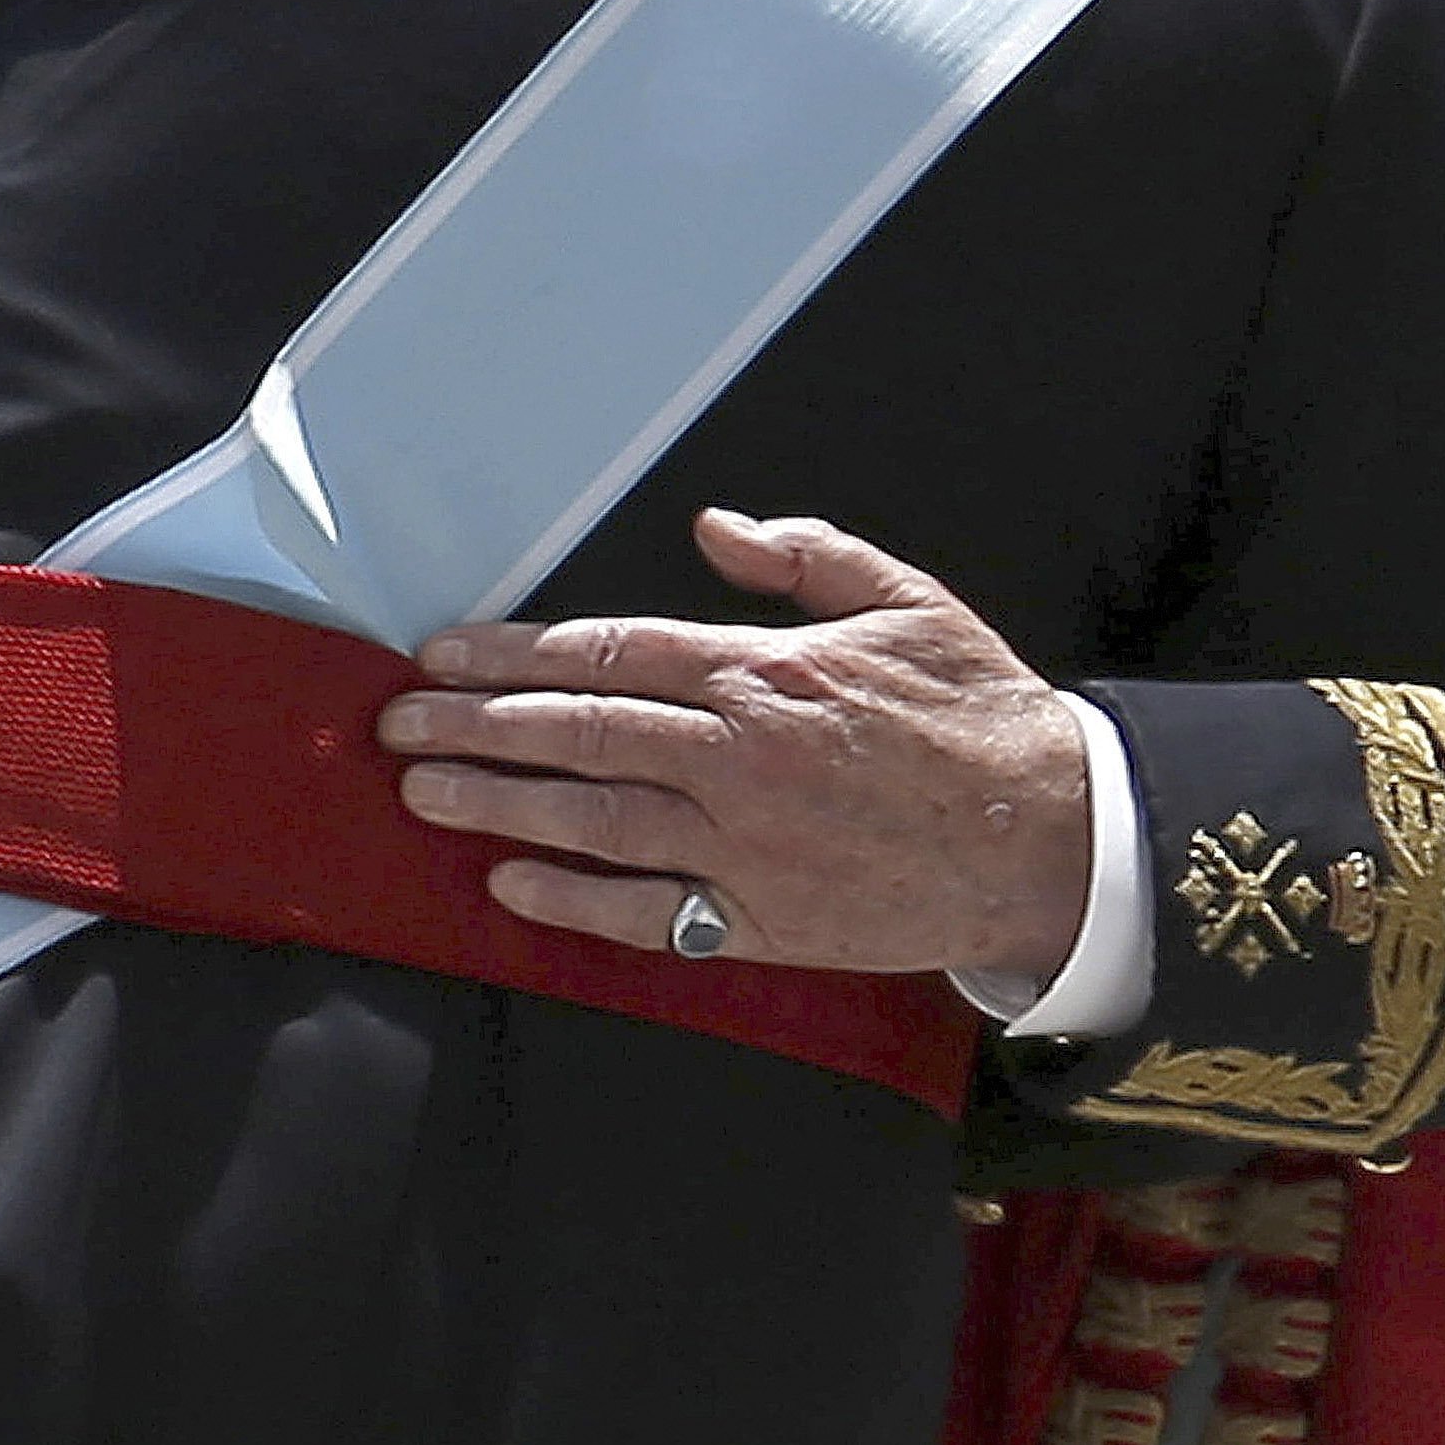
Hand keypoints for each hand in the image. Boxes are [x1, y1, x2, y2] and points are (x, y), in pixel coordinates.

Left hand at [373, 510, 1089, 979]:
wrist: (1054, 835)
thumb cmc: (977, 711)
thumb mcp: (902, 598)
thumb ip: (803, 555)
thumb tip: (715, 526)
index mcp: (762, 670)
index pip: (604, 652)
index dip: (510, 655)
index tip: (440, 658)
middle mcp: (740, 753)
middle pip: (575, 732)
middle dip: (471, 727)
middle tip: (391, 728)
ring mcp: (747, 842)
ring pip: (594, 819)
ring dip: (496, 805)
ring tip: (420, 793)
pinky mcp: (766, 917)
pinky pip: (649, 911)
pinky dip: (572, 898)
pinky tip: (508, 883)